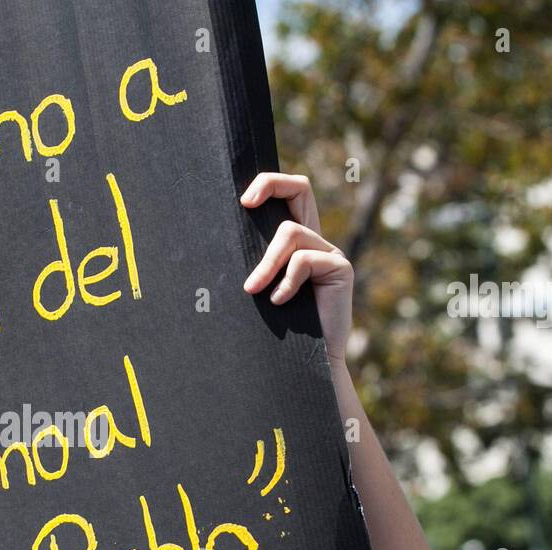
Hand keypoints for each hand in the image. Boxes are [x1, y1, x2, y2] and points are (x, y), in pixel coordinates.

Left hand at [240, 173, 352, 366]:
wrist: (304, 364)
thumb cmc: (274, 330)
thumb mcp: (258, 290)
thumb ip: (252, 266)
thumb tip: (211, 243)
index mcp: (295, 244)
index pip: (289, 195)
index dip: (269, 185)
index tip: (242, 201)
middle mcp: (315, 242)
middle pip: (301, 188)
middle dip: (271, 184)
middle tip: (245, 202)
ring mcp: (330, 253)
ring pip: (290, 233)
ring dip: (266, 263)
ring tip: (253, 291)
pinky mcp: (340, 268)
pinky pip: (303, 261)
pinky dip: (285, 282)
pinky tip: (279, 303)